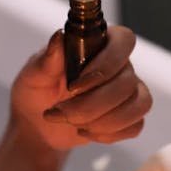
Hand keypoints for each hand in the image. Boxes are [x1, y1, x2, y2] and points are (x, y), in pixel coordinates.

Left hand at [11, 28, 152, 150]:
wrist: (37, 125)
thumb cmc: (35, 93)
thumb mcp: (33, 76)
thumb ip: (47, 59)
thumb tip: (59, 37)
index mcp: (98, 45)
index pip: (124, 40)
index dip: (107, 63)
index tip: (75, 85)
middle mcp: (119, 65)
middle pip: (128, 81)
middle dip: (93, 104)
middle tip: (62, 112)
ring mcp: (128, 92)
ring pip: (138, 104)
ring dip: (103, 121)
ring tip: (73, 123)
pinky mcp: (129, 117)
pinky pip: (135, 126)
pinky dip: (109, 133)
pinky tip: (86, 131)